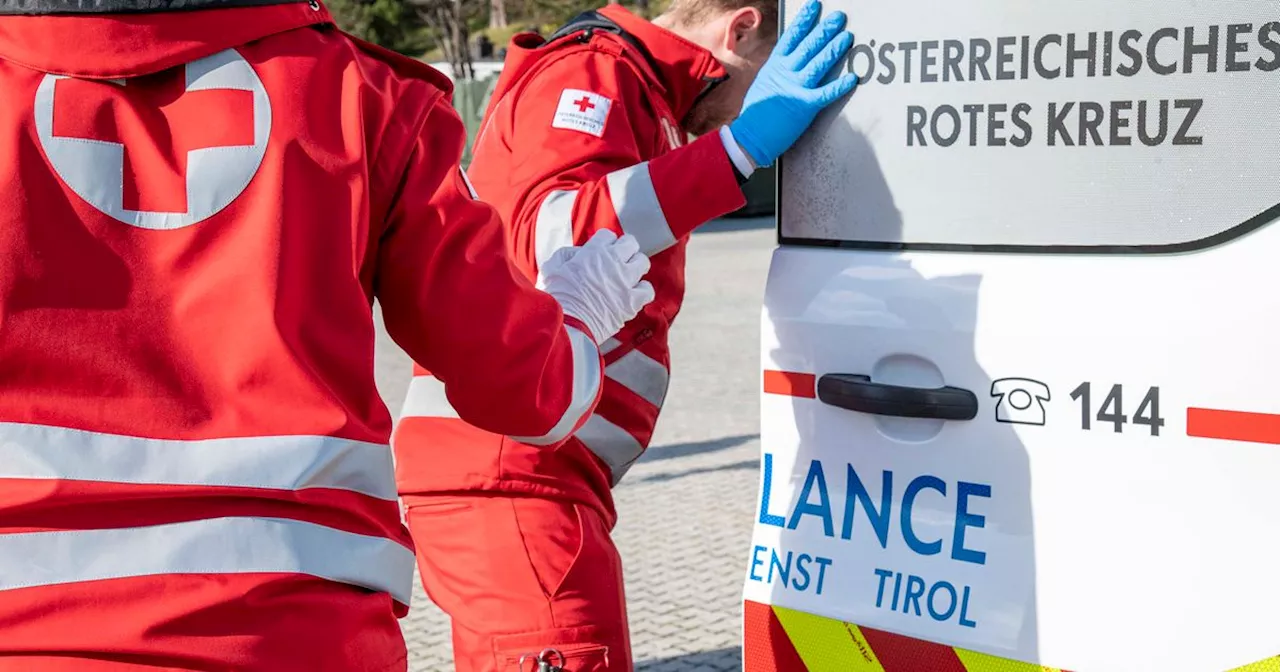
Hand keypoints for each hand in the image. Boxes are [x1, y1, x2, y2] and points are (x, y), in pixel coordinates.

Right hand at [540, 230, 655, 342]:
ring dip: (635, 267)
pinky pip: (647, 289)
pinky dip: (642, 291)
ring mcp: (625, 281)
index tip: (601, 253)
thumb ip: (566, 254)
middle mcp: (613, 262)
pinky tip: (633, 294)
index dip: (604, 243)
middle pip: (630, 243)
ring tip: (627, 276)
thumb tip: (579, 253)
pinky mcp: (632, 301)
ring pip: (642, 262)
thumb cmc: (555, 298)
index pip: (608, 235)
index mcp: (593, 251)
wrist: (566, 325)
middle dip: (624, 250)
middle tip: (618, 261)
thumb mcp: (551, 268)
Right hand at [727, 0, 858, 167]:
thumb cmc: (756, 113)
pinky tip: (852, 78)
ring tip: (846, 38)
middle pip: (808, 46)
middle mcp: (785, 73)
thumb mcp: (764, 83)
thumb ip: (778, 70)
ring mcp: (795, 88)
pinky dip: (839, 86)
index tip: (815, 6)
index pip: (792, 37)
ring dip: (834, 50)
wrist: (749, 136)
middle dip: (825, 30)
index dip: (805, 20)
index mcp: (775, 66)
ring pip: (818, 64)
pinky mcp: (804, 106)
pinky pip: (825, 93)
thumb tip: (789, 60)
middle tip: (839, 18)